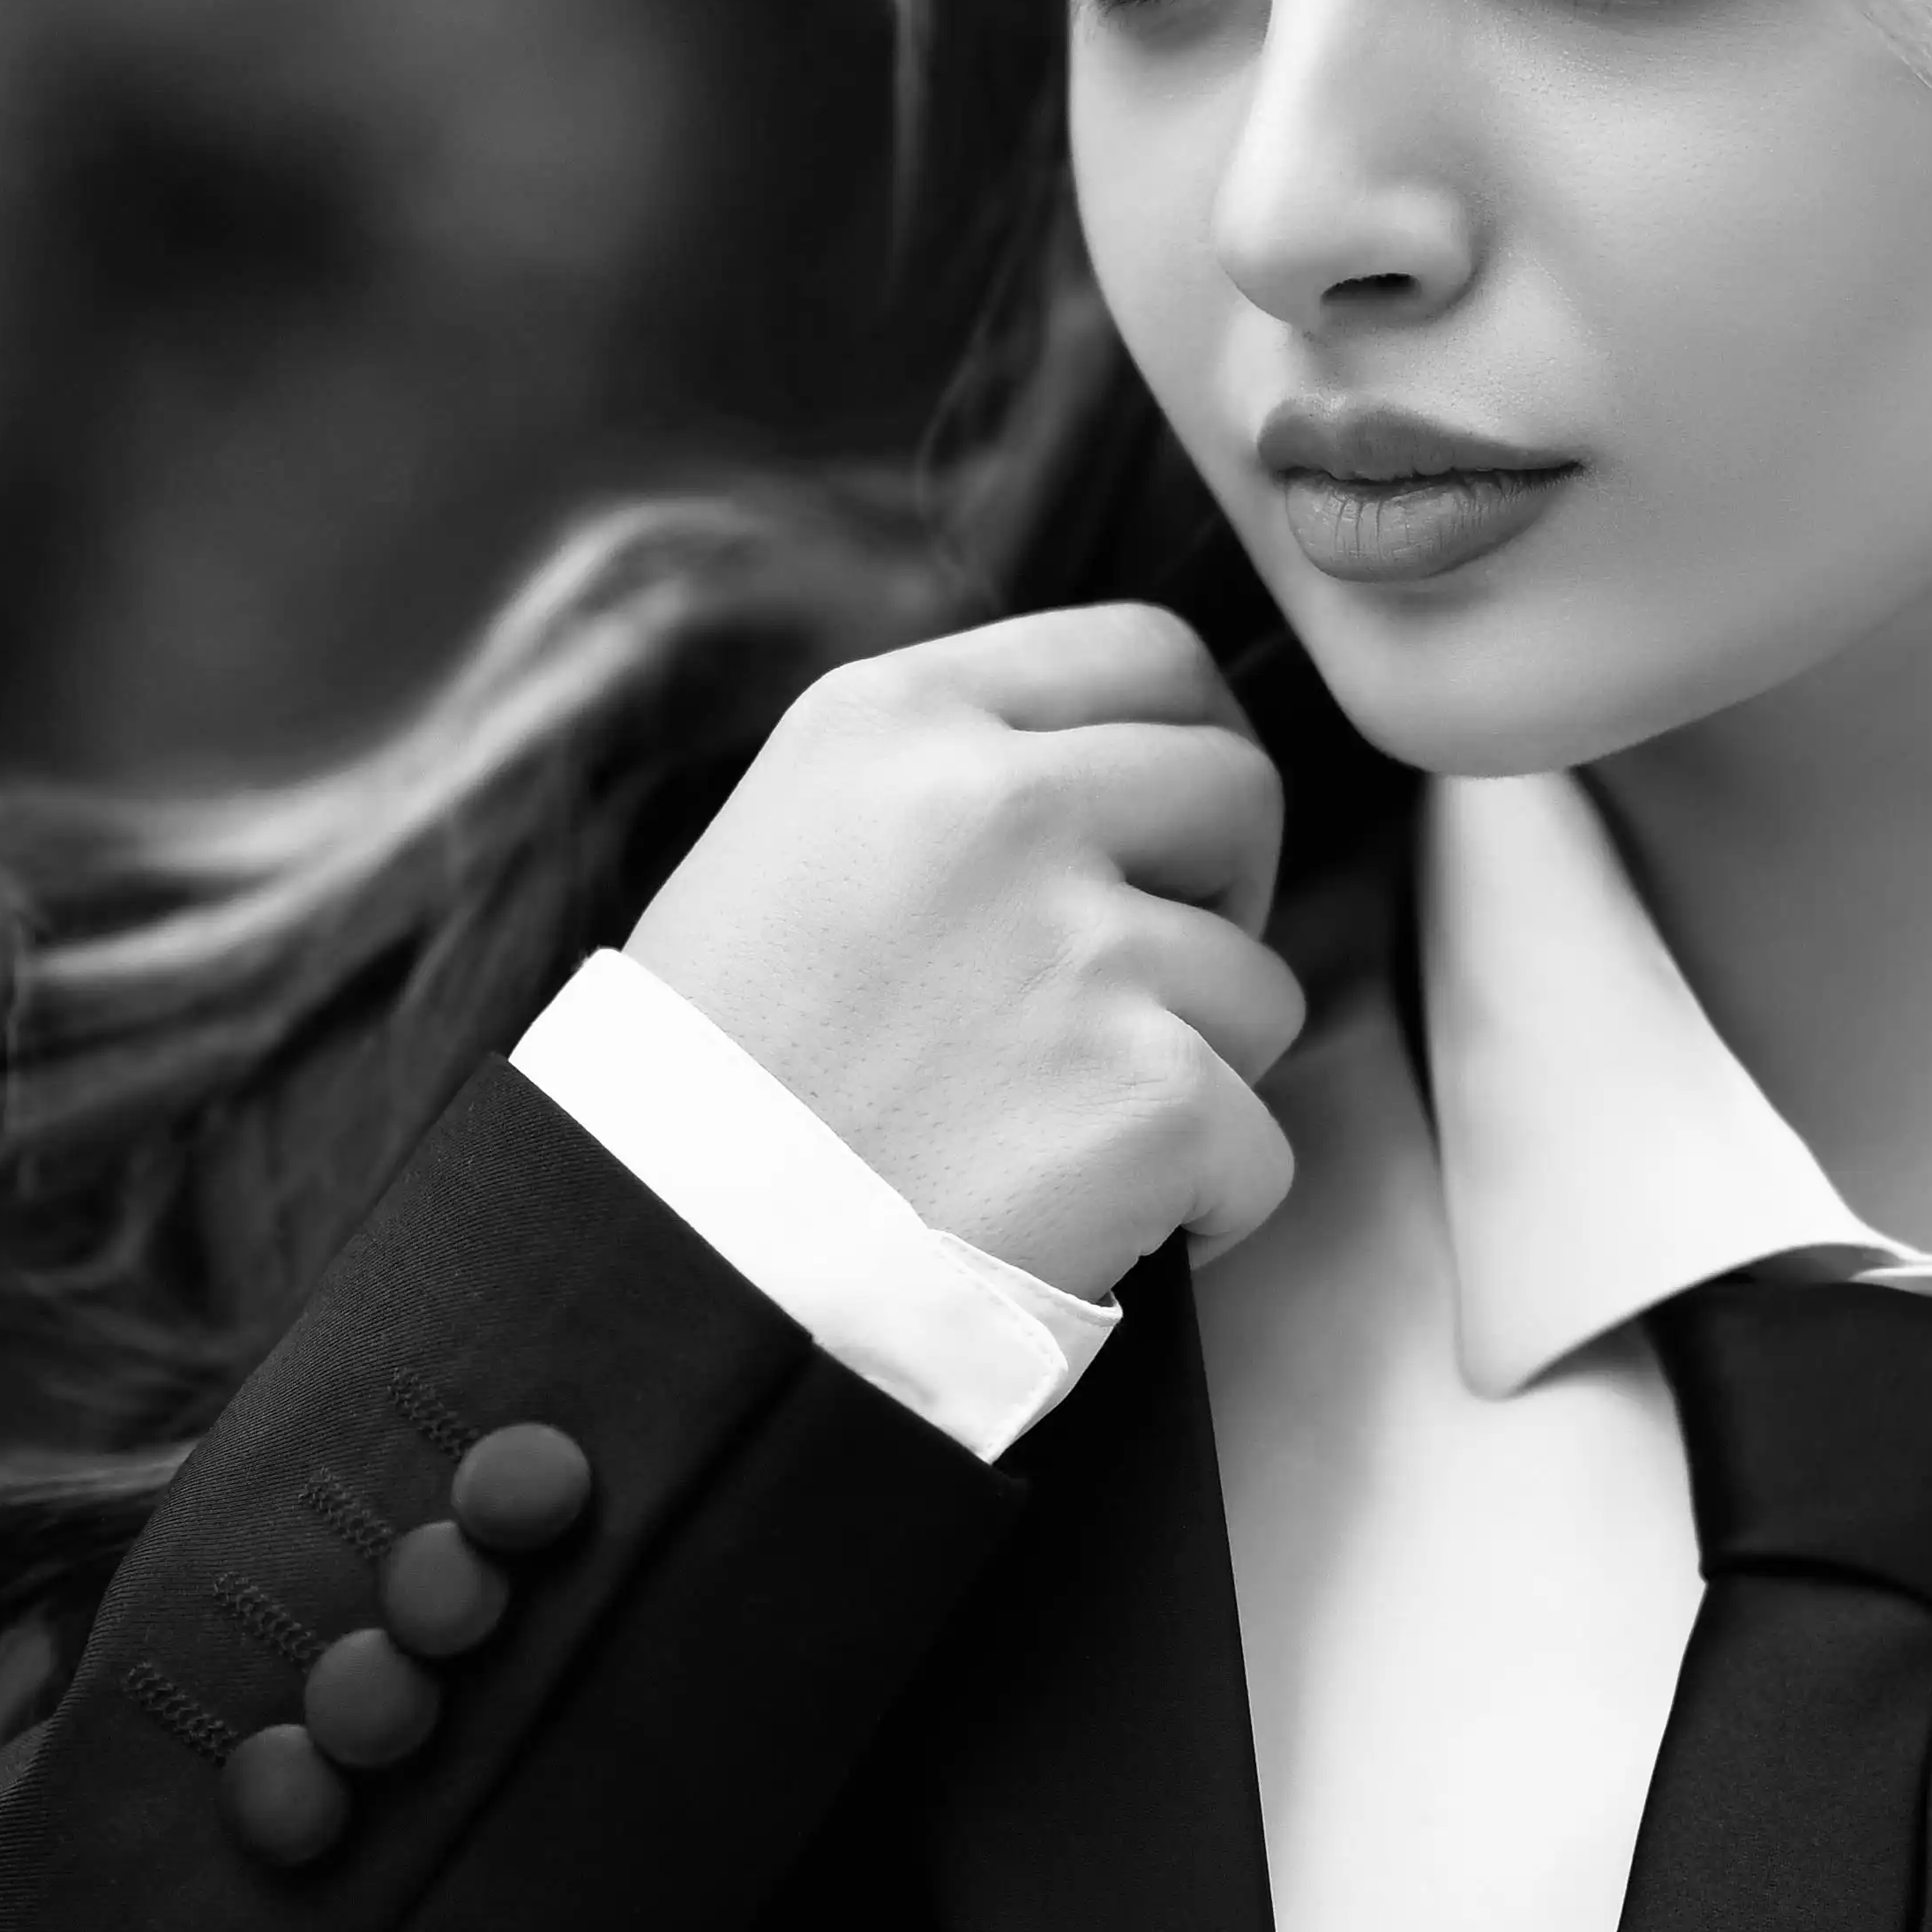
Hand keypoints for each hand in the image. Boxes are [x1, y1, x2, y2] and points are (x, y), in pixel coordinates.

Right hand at [628, 604, 1303, 1302]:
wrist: (673, 1276)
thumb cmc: (713, 1089)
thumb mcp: (789, 847)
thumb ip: (944, 786)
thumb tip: (1117, 777)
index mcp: (895, 721)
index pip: (1147, 655)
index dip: (1190, 746)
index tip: (1174, 840)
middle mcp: (996, 806)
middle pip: (1235, 791)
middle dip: (1221, 899)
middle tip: (1141, 997)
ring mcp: (1079, 950)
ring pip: (1257, 987)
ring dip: (1195, 1073)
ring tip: (1055, 1138)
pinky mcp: (1147, 1097)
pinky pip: (1259, 1149)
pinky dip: (1204, 1207)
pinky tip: (1090, 1228)